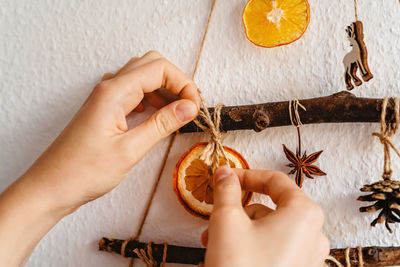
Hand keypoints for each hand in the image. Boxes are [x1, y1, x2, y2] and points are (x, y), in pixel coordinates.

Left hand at [0, 51, 199, 265]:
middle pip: (151, 64)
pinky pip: (133, 92)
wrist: (51, 186)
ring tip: (178, 112)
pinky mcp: (105, 109)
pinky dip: (151, 98)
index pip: (159, 68)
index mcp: (114, 92)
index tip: (195, 107)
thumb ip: (162, 124)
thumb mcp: (130, 150)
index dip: (183, 84)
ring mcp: (106, 97)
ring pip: (142, 77)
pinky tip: (157, 116)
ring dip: (164, 89)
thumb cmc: (83, 171)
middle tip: (189, 106)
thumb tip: (189, 107)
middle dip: (176, 81)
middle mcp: (109, 88)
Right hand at [201, 166, 328, 266]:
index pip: (275, 181)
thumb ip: (227, 190)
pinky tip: (230, 255)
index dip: (247, 176)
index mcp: (304, 214)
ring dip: (240, 230)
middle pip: (270, 207)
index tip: (226, 178)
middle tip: (216, 216)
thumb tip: (225, 172)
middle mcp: (313, 234)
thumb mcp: (227, 220)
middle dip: (239, 211)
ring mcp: (309, 257)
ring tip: (214, 242)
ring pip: (269, 229)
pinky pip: (274, 248)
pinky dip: (252, 245)